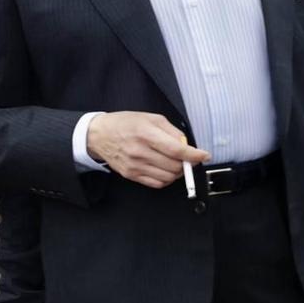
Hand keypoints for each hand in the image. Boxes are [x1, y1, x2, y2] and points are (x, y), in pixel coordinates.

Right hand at [86, 111, 209, 187]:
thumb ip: (172, 131)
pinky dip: (167, 179)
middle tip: (188, 157)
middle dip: (187, 163)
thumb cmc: (126, 123)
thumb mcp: (151, 118)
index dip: (194, 155)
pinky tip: (165, 169)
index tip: (204, 156)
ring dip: (178, 172)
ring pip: (168, 177)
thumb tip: (187, 145)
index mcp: (146, 134)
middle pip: (174, 166)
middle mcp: (139, 151)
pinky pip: (157, 184)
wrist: (99, 135)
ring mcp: (134, 166)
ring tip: (176, 162)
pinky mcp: (131, 175)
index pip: (176, 149)